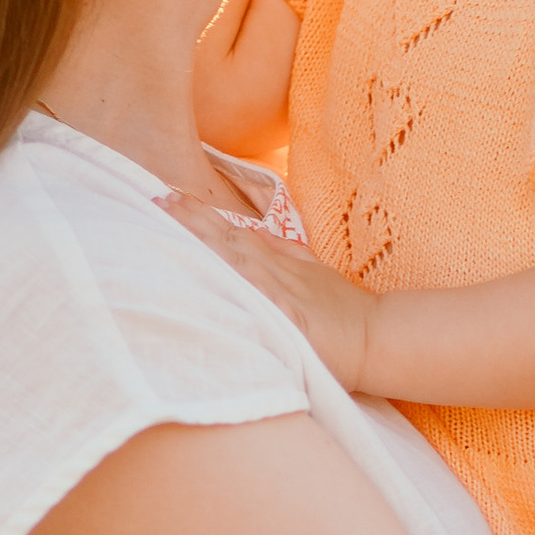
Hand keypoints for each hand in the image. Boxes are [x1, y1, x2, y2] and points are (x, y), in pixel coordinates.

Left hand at [160, 194, 376, 394]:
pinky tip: (209, 275)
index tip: (170, 198)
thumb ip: (283, 252)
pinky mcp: (289, 318)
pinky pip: (256, 298)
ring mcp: (280, 293)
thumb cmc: (344, 310)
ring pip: (235, 260)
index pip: (231, 233)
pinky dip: (234, 284)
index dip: (201, 216)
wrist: (377, 336)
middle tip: (157, 199)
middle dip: (192, 220)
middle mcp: (274, 272)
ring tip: (173, 223)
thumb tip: (253, 232)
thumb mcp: (313, 272)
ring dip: (203, 241)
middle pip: (226, 239)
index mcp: (277, 263)